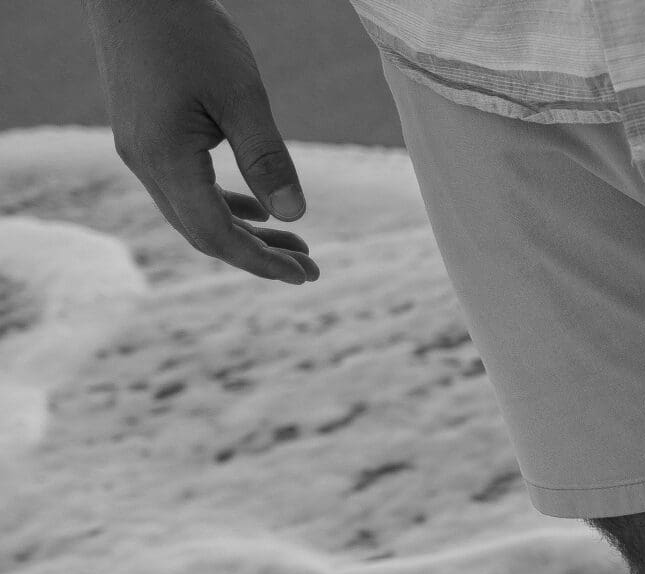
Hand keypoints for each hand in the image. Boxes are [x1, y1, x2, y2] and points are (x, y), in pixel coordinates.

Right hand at [85, 0, 315, 283]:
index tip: (305, 275)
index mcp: (164, 159)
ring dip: (244, 233)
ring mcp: (140, 149)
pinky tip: (257, 209)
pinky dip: (223, 205)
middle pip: (203, 233)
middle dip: (258, 255)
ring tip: (295, 245)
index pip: (215, 234)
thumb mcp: (241, 96)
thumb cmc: (190, 33)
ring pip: (193, 212)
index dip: (261, 261)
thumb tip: (294, 216)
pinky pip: (185, 187)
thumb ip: (266, 158)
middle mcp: (144, 163)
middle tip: (310, 269)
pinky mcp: (145, 135)